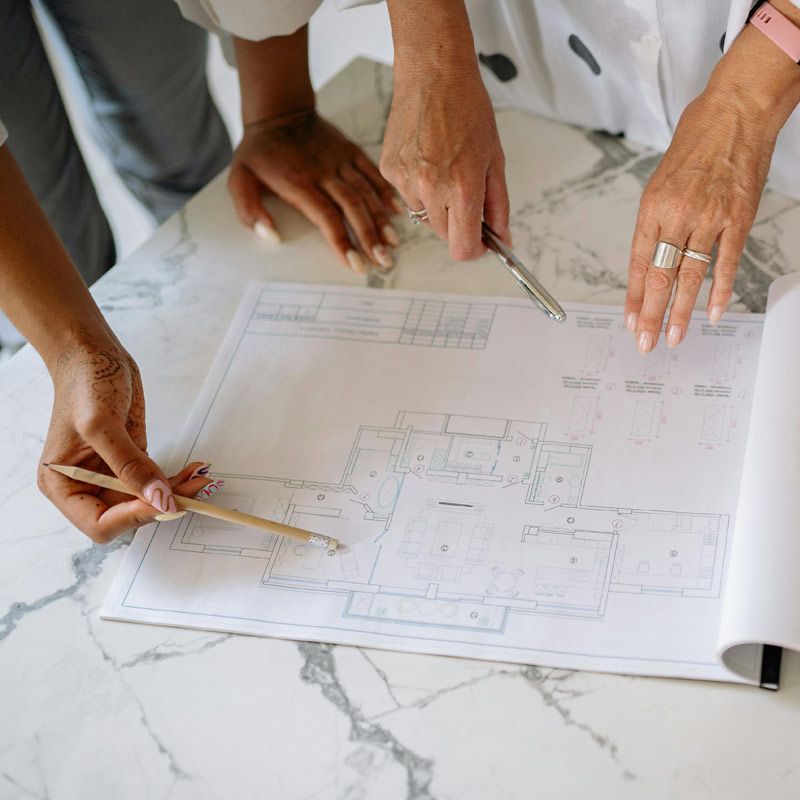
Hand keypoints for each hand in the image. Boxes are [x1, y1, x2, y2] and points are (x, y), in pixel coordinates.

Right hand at [37, 340, 209, 541]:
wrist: (94, 356)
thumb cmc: (84, 383)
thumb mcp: (103, 425)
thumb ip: (130, 465)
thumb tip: (158, 498)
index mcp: (62, 484)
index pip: (99, 523)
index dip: (133, 517)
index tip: (163, 502)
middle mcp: (84, 485)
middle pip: (127, 516)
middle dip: (160, 506)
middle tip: (192, 493)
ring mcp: (110, 475)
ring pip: (147, 501)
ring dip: (175, 495)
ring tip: (200, 481)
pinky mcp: (131, 462)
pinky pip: (155, 482)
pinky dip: (175, 481)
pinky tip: (193, 471)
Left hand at [227, 110, 399, 272]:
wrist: (278, 111)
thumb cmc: (259, 152)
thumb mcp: (239, 179)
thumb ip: (250, 210)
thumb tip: (272, 237)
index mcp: (299, 183)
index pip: (326, 216)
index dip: (342, 241)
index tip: (355, 264)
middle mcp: (324, 172)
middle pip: (353, 208)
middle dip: (370, 237)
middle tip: (383, 261)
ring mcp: (340, 161)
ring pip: (366, 192)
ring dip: (381, 220)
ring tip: (393, 244)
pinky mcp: (350, 152)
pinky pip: (372, 172)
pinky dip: (386, 192)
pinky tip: (398, 212)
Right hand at [380, 61, 509, 259]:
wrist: (433, 73)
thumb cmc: (467, 108)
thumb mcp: (494, 159)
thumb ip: (498, 204)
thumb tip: (502, 236)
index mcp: (462, 188)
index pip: (463, 248)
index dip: (475, 249)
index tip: (481, 242)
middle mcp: (430, 189)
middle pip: (444, 235)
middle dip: (458, 222)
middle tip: (465, 191)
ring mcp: (406, 181)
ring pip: (424, 216)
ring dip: (436, 203)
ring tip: (443, 165)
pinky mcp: (389, 170)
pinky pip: (407, 195)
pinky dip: (418, 186)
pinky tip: (426, 157)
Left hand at [625, 6, 799, 351]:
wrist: (736, 111)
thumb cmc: (696, 140)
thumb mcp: (660, 180)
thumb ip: (656, 219)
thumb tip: (651, 253)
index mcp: (651, 208)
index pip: (636, 263)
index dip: (631, 296)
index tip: (628, 320)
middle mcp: (676, 216)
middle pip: (658, 276)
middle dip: (649, 315)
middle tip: (644, 342)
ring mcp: (708, 219)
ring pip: (690, 276)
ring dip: (680, 312)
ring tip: (673, 337)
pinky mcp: (737, 219)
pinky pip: (726, 263)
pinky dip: (719, 291)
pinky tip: (713, 314)